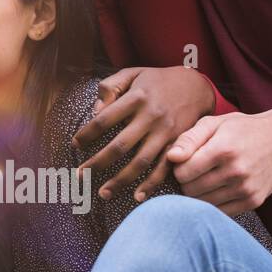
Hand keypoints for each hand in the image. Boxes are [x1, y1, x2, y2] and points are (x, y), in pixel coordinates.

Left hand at [74, 66, 215, 201]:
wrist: (196, 86)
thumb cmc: (156, 81)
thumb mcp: (132, 74)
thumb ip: (110, 87)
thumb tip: (95, 111)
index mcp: (136, 97)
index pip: (104, 119)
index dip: (87, 133)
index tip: (75, 144)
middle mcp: (151, 116)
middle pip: (120, 145)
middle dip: (98, 163)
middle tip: (80, 175)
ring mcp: (166, 132)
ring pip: (141, 161)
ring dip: (121, 180)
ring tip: (103, 194)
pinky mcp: (179, 144)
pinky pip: (164, 168)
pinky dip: (151, 184)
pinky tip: (137, 197)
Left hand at [166, 111, 271, 215]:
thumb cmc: (242, 129)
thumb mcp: (213, 123)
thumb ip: (188, 139)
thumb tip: (171, 157)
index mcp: (222, 150)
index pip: (183, 172)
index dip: (178, 168)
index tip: (184, 162)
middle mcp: (235, 172)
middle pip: (191, 190)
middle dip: (186, 182)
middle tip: (194, 171)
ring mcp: (246, 189)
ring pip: (203, 203)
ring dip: (198, 194)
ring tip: (205, 178)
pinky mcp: (253, 201)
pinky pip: (221, 212)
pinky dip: (213, 203)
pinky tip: (216, 189)